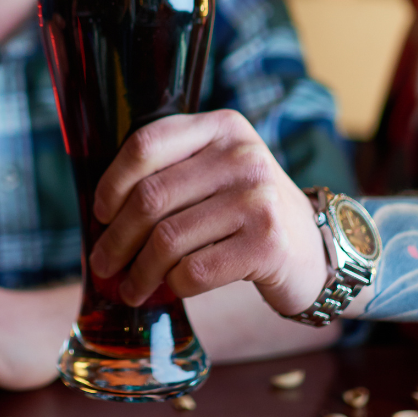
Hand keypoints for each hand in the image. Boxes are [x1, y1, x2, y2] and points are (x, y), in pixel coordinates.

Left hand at [89, 109, 328, 316]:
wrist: (317, 250)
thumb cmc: (246, 211)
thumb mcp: (215, 171)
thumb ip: (170, 172)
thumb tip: (101, 212)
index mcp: (220, 127)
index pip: (145, 145)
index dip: (112, 182)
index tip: (100, 213)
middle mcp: (241, 155)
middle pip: (150, 196)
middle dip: (117, 237)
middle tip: (102, 262)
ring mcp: (258, 199)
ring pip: (168, 239)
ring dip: (139, 270)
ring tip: (129, 287)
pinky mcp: (268, 245)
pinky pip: (195, 270)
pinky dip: (173, 284)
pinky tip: (169, 289)